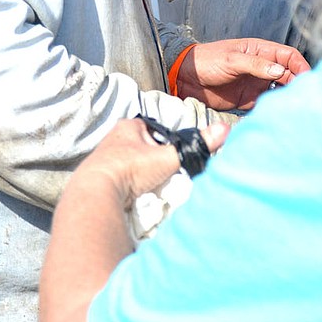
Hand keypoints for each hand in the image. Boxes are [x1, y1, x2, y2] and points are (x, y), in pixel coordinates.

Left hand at [74, 117, 229, 207]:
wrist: (96, 193)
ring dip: (142, 176)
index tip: (173, 160)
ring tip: (150, 189)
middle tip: (163, 177)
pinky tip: (135, 196)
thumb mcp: (168, 156)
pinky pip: (122, 179)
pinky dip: (130, 186)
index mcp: (129, 126)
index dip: (168, 145)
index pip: (158, 131)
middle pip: (145, 149)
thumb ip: (196, 146)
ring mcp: (104, 158)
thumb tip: (225, 130)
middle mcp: (114, 138)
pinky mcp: (99, 177)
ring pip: (133, 165)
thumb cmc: (130, 169)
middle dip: (154, 162)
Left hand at [177, 38, 309, 110]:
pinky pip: (266, 105)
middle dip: (299, 83)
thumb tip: (280, 71)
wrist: (185, 77)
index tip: (307, 77)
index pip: (288, 56)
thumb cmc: (207, 60)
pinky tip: (279, 114)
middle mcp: (262, 67)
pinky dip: (274, 109)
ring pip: (280, 90)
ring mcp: (256, 84)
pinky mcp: (248, 100)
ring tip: (296, 106)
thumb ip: (256, 65)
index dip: (300, 65)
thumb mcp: (231, 59)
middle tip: (306, 95)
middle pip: (288, 74)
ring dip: (288, 97)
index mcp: (260, 51)